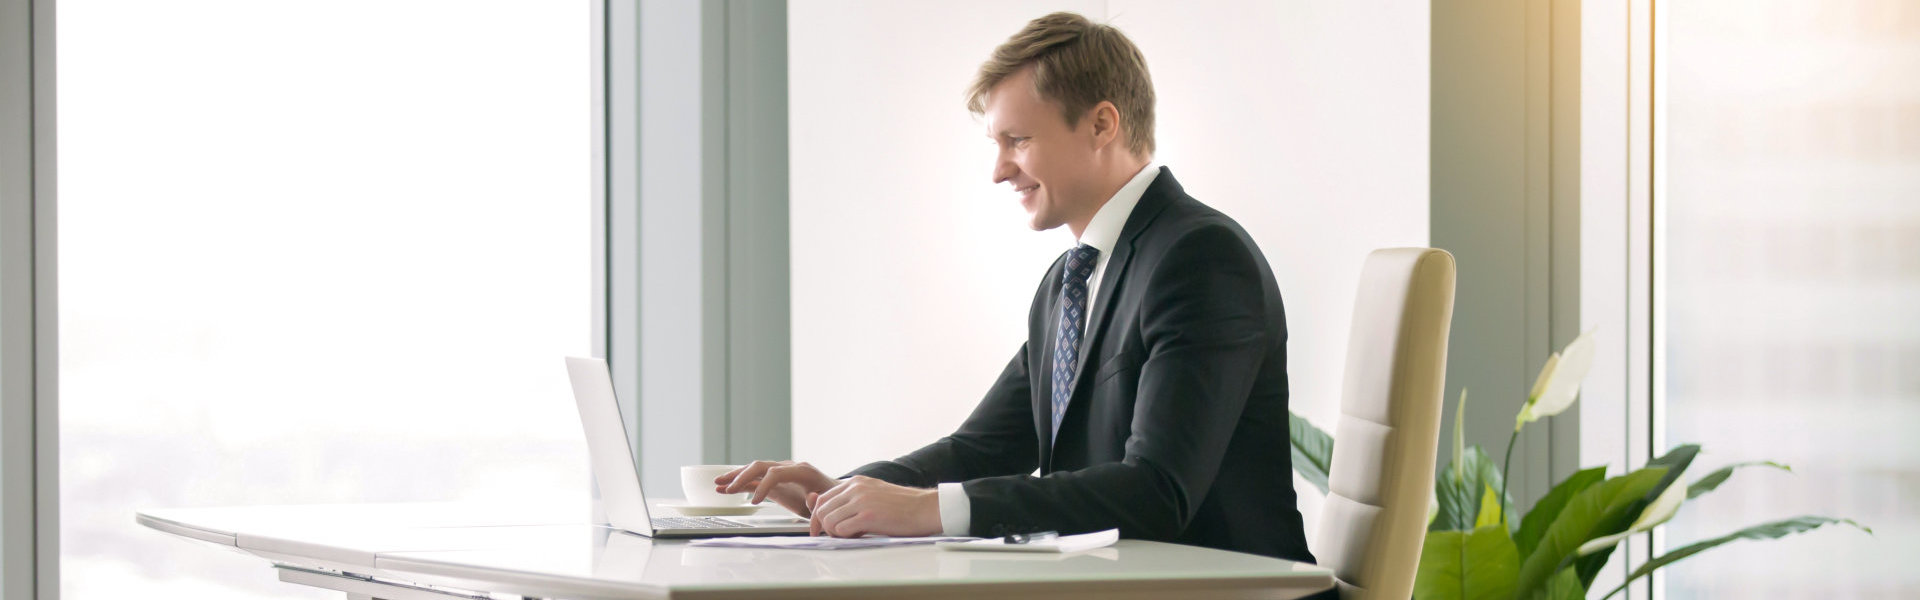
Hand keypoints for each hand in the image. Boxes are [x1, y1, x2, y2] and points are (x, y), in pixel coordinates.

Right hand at [713, 460, 836, 516]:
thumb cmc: (831, 501)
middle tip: (728, 488)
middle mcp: (789, 467)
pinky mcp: (775, 482)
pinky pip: (755, 480)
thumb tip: (810, 497)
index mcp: (802, 471)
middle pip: (761, 465)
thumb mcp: (826, 504)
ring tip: (717, 483)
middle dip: (743, 475)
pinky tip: (725, 489)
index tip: (756, 502)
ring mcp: (780, 473)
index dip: (763, 485)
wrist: (834, 496)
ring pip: (754, 470)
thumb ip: (818, 503)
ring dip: (736, 476)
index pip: (775, 472)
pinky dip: (740, 483)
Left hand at [805, 475, 941, 537]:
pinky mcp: (868, 515)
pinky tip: (859, 536)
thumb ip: (852, 500)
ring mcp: (861, 500)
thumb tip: (828, 513)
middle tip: (834, 537)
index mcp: (856, 482)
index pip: (823, 498)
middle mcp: (856, 488)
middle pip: (821, 510)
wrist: (925, 508)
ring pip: (828, 520)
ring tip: (851, 535)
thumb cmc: (902, 506)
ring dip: (835, 533)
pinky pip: (841, 530)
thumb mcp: (873, 495)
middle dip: (823, 527)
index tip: (819, 530)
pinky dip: (845, 537)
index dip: (817, 516)